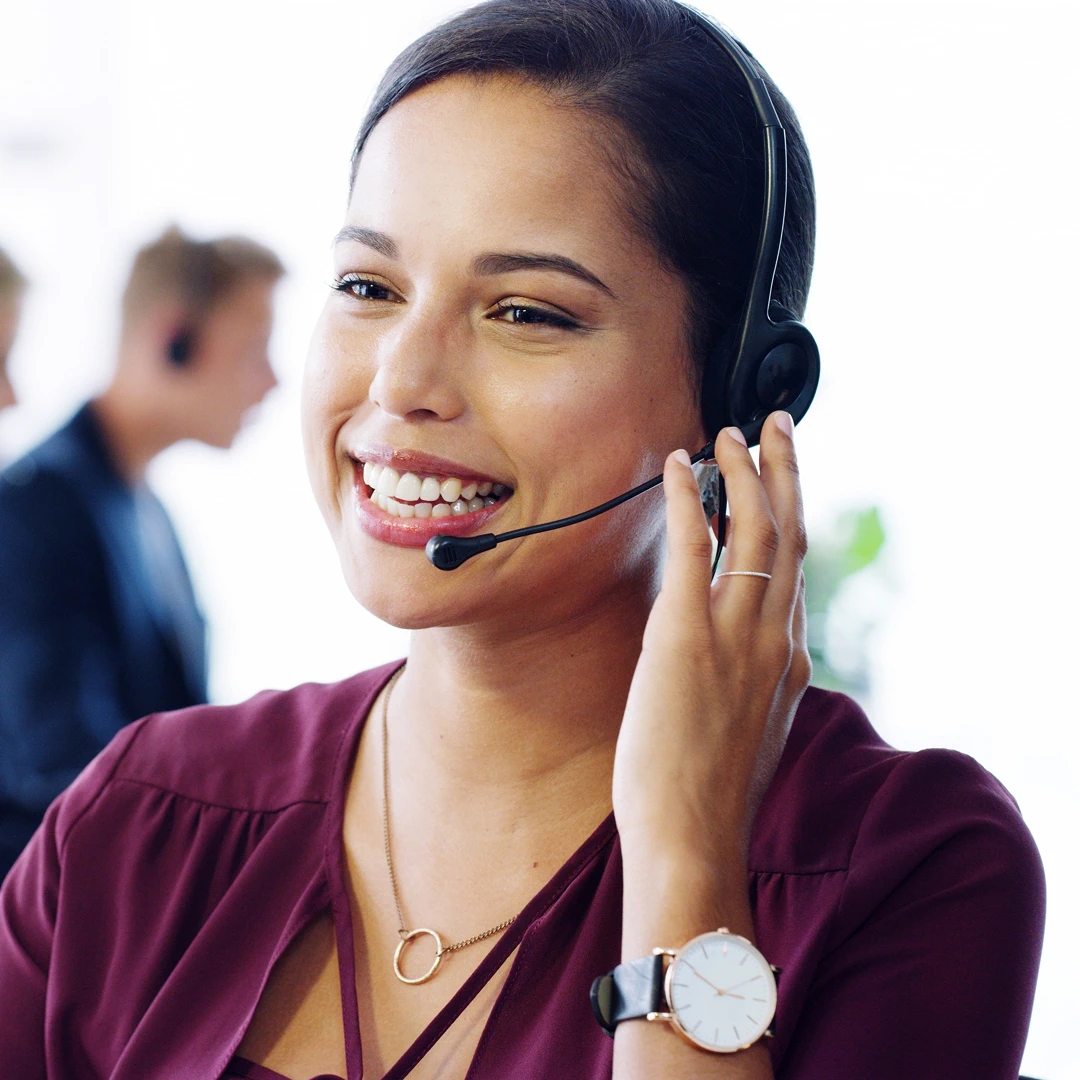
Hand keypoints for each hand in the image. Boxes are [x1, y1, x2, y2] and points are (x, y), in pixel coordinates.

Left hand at [613, 411, 809, 886]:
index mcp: (787, 658)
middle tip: (774, 428)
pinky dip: (689, 498)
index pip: (795, 569)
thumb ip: (749, 684)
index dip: (789, 516)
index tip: (779, 484)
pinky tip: (680, 465)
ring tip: (729, 435)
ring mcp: (735, 632)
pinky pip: (694, 545)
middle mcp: (773, 635)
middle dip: (785, 472)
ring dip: (742, 471)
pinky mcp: (685, 634)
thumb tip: (732, 662)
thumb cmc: (708, 795)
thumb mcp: (746, 731)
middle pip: (790, 532)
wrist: (693, 838)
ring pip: (754, 527)